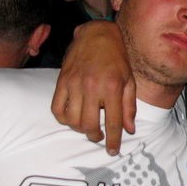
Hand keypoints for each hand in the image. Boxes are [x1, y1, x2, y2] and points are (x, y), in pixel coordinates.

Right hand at [51, 21, 135, 155]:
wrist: (97, 34)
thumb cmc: (117, 58)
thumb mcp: (129, 80)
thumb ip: (129, 106)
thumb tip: (129, 129)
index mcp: (112, 87)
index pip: (113, 122)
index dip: (113, 140)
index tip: (112, 151)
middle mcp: (92, 87)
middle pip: (89, 125)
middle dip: (95, 136)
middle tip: (99, 135)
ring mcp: (74, 84)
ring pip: (72, 120)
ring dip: (80, 129)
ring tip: (87, 126)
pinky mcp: (62, 81)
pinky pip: (57, 108)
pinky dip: (63, 119)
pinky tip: (72, 118)